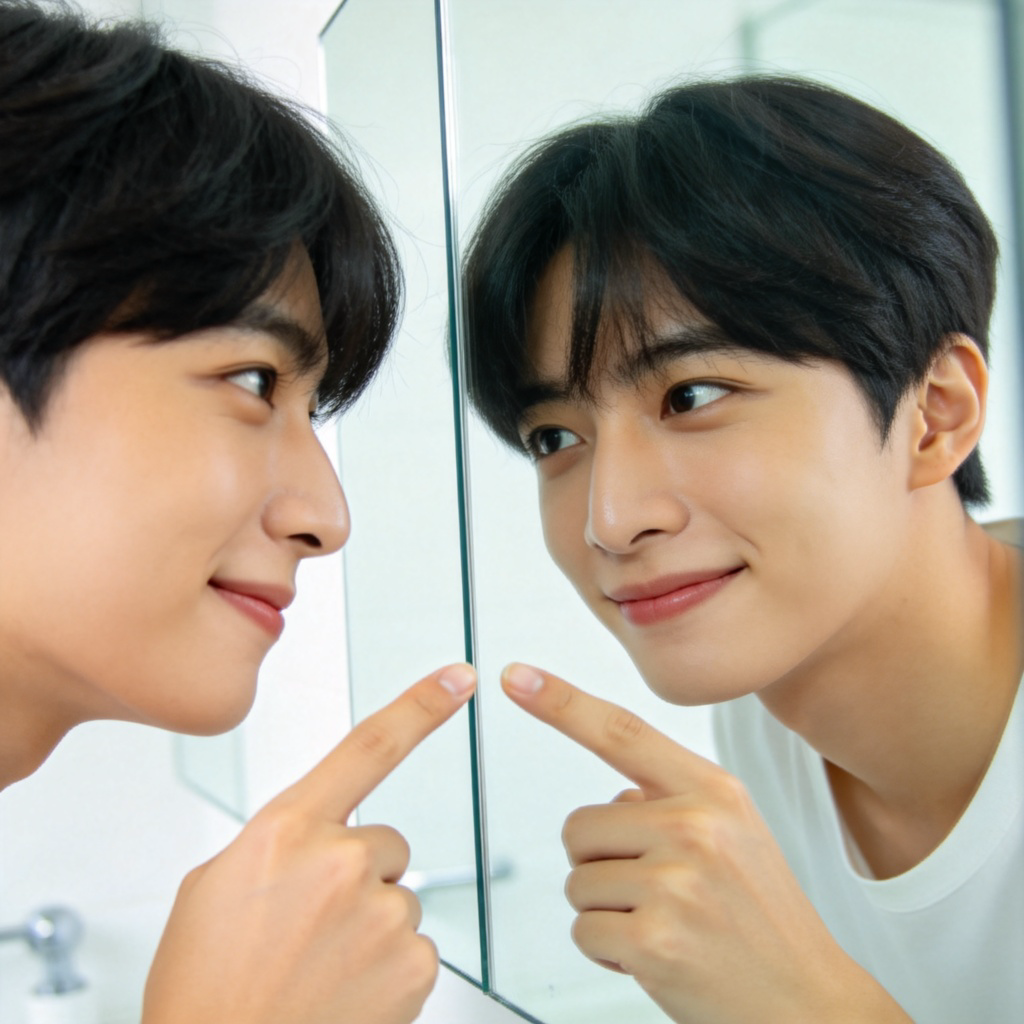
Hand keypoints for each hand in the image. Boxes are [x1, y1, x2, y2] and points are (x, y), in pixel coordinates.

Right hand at [143, 662, 476, 1023]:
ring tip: (317, 969)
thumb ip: (274, 843)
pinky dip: (387, 970)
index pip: (369, 746)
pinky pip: (413, 947)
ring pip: (397, 899)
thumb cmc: (207, 989)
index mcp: (288, 830)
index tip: (461, 677)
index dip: (422, 705)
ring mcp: (382, 913)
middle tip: (309, 929)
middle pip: (385, 844)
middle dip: (358, 876)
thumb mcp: (212, 889)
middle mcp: (341, 861)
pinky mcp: (413, 964)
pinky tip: (343, 994)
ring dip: (369, 926)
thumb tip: (308, 839)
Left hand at [501, 663, 910, 1023]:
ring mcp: (676, 882)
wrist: (810, 1004)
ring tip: (665, 925)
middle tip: (655, 894)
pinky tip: (656, 957)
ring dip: (606, 911)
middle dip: (600, 864)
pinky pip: (584, 930)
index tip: (518, 677)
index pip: (622, 731)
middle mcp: (696, 826)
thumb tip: (617, 796)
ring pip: (577, 881)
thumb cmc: (764, 920)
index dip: (561, 702)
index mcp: (714, 791)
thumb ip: (672, 801)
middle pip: (579, 825)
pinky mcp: (654, 939)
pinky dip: (608, 951)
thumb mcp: (737, 834)